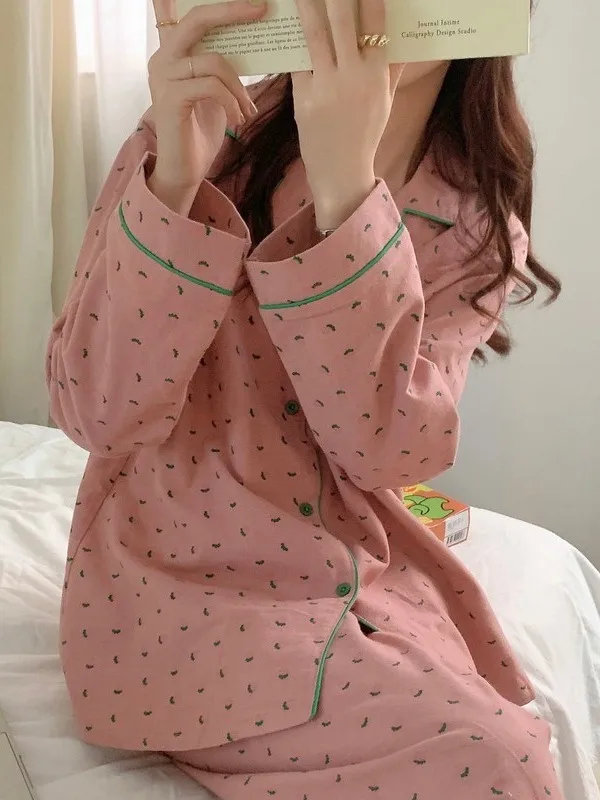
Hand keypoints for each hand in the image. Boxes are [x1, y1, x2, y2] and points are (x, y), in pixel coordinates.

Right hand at [148, 0, 266, 211]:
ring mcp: (162, 78)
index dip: (225, 6)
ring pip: (214, 62)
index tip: (258, 4)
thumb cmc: (201, 131)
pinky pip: (211, 87)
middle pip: (197, 20)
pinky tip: (237, 120)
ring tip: (248, 110)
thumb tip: (252, 39)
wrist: (184, 170)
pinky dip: (231, 103)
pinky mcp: (170, 99)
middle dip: (232, 12)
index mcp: (172, 53)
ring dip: (240, 88)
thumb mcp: (215, 91)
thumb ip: (222, 65)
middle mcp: (161, 59)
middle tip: (261, 10)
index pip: (197, 16)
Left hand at [292, 0, 404, 228]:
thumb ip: (391, 68)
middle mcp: (353, 76)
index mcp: (377, 75)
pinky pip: (299, 60)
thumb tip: (401, 38)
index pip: (375, 22)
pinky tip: (290, 21)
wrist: (341, 173)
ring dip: (307, 1)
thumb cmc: (365, 135)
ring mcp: (326, 86)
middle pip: (342, 17)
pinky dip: (295, 40)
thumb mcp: (385, 102)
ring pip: (315, 32)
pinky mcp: (303, 97)